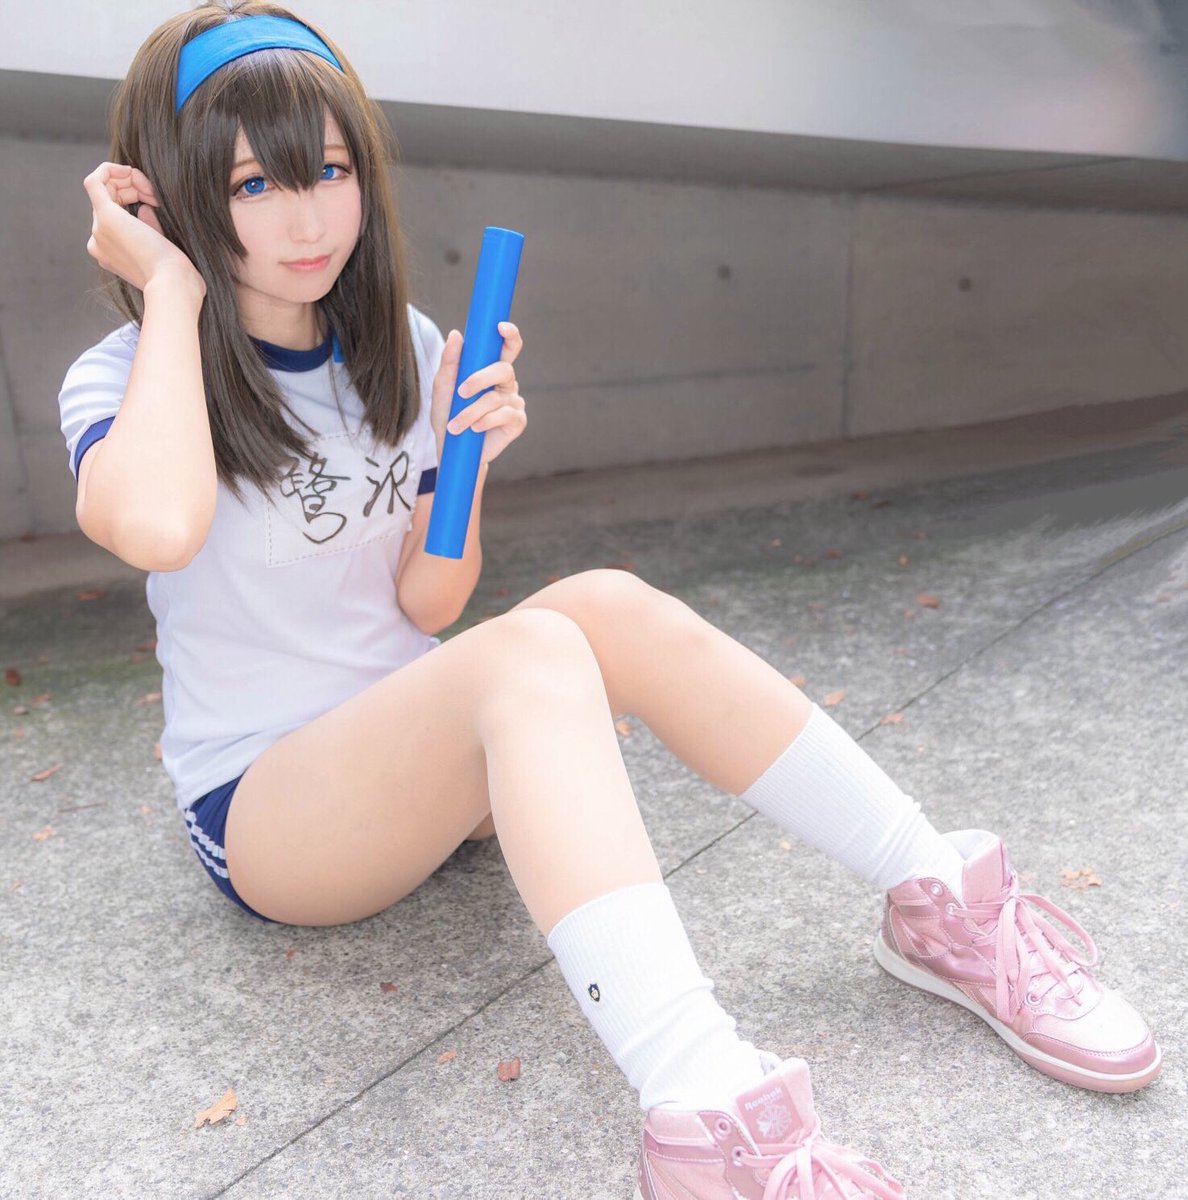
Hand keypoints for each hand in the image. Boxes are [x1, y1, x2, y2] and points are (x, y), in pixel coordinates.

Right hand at [83, 162, 203, 296]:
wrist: (174, 285)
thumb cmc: (176, 275)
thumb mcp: (162, 249)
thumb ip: (149, 227)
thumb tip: (144, 207)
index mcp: (110, 253)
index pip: (115, 213)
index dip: (134, 199)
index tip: (156, 202)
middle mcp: (98, 242)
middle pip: (109, 200)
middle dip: (134, 189)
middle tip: (157, 197)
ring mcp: (99, 230)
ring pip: (105, 189)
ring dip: (131, 182)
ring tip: (154, 194)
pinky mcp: (106, 217)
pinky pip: (94, 180)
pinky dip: (111, 169)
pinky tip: (131, 171)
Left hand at [430, 322, 525, 467]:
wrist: (452, 448)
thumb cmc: (447, 414)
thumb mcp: (442, 387)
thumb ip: (449, 362)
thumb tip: (456, 334)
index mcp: (491, 370)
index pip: (507, 348)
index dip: (510, 335)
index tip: (501, 327)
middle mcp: (506, 384)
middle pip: (504, 369)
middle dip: (481, 378)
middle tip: (461, 391)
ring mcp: (514, 402)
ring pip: (497, 397)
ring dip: (472, 411)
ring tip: (456, 424)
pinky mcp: (518, 421)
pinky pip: (505, 414)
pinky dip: (485, 421)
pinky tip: (474, 429)